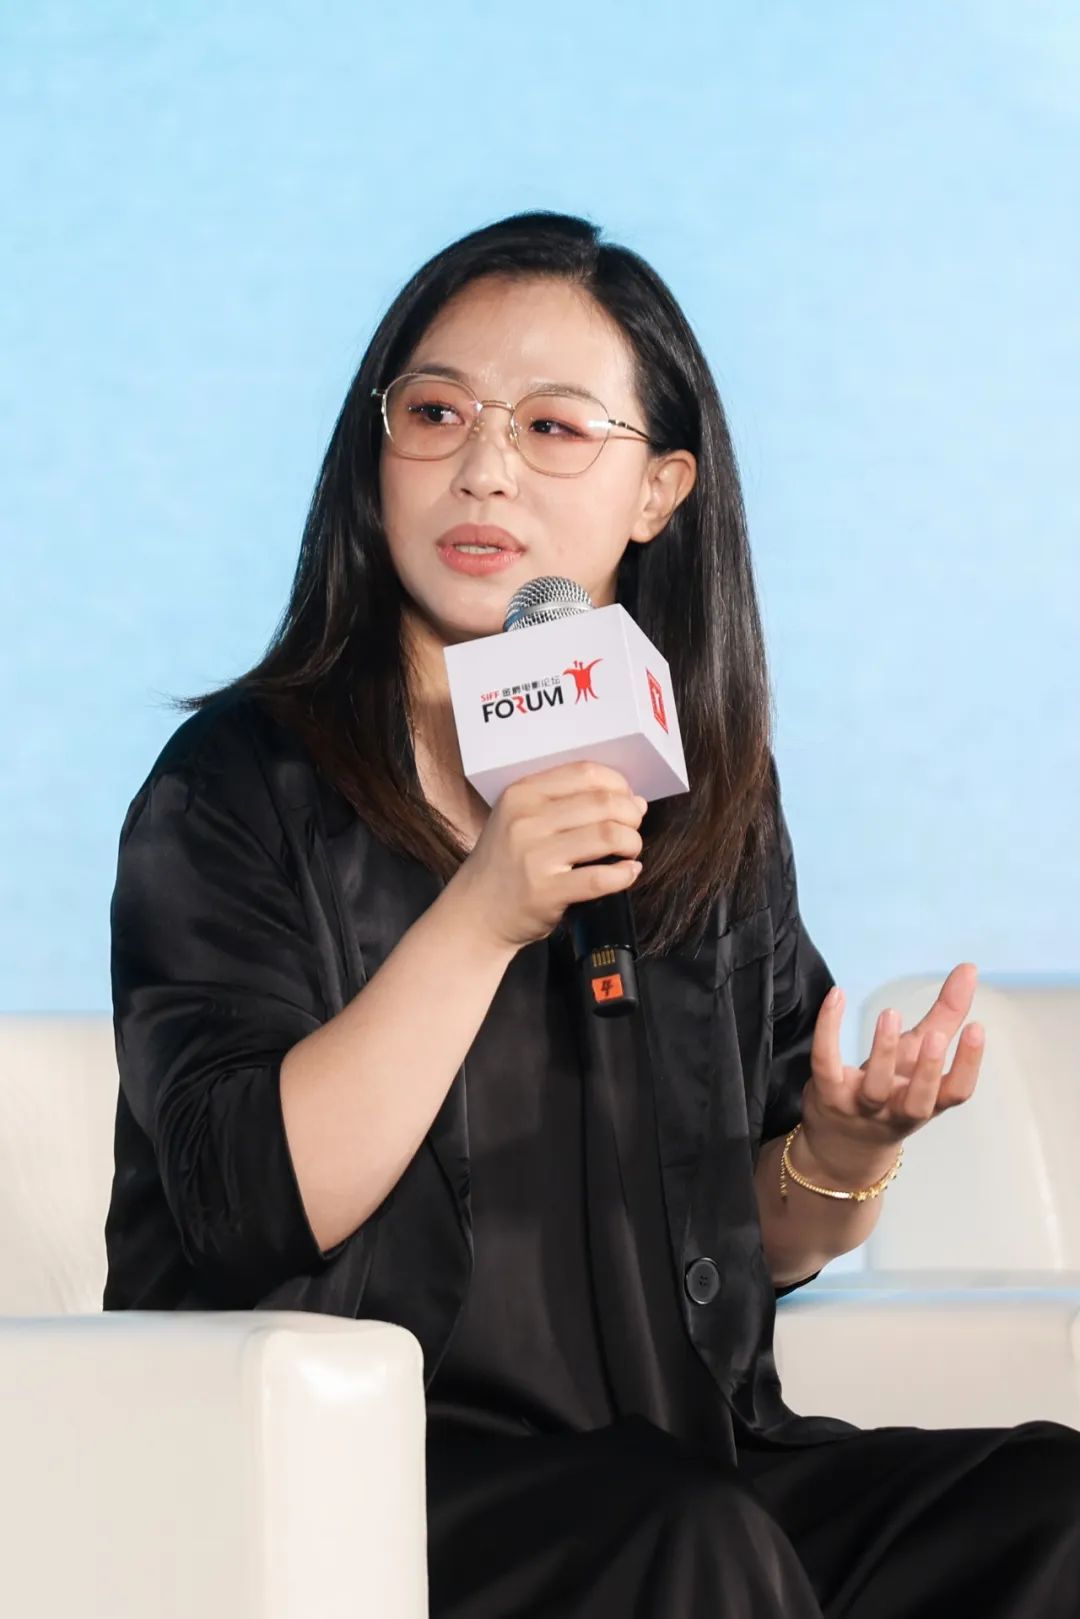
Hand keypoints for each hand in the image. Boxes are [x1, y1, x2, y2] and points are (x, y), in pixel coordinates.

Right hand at [450, 760, 645, 952]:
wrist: (475, 912)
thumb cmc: (507, 864)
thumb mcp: (522, 820)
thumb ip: (569, 804)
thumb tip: (635, 800)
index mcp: (521, 794)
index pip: (586, 773)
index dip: (619, 784)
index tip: (627, 800)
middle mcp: (525, 820)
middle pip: (603, 802)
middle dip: (631, 815)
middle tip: (632, 830)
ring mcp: (534, 856)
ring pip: (608, 835)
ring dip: (632, 843)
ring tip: (630, 852)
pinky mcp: (545, 891)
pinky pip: (600, 878)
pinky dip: (625, 874)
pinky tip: (628, 873)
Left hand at [799, 961, 984, 1176]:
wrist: (841, 1143)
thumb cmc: (891, 1093)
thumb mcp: (918, 1059)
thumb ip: (945, 1016)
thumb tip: (969, 969)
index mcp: (927, 1102)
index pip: (956, 1093)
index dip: (968, 1065)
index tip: (977, 1028)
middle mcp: (897, 1110)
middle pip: (917, 1102)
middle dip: (927, 1070)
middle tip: (934, 1036)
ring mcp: (861, 1107)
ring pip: (874, 1088)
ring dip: (883, 1051)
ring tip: (890, 1015)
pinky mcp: (827, 1095)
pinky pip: (826, 1064)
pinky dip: (828, 1031)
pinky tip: (836, 996)